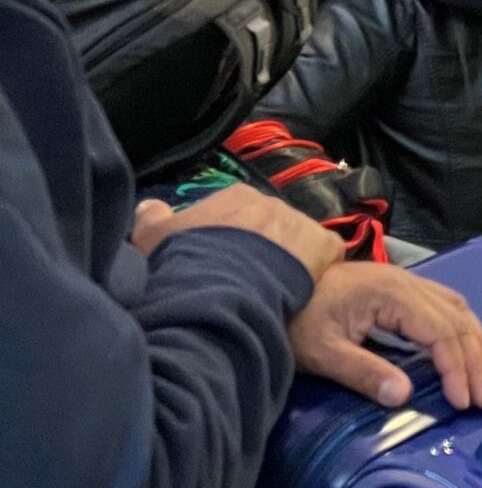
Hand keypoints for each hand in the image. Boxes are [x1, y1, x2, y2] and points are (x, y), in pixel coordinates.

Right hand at [132, 187, 343, 283]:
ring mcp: (300, 223)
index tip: (222, 262)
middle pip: (268, 227)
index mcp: (235, 196)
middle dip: (259, 250)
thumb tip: (150, 206)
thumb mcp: (152, 240)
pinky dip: (316, 271)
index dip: (229, 240)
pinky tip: (301, 291)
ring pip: (297, 242)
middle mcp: (271, 202)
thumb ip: (152, 219)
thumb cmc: (184, 263)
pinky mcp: (324, 246)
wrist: (219, 289)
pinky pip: (324, 256)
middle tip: (247, 279)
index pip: (236, 214)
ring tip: (273, 290)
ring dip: (288, 261)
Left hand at [290, 265, 481, 411]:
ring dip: (475, 344)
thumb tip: (404, 397)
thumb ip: (363, 373)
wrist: (271, 281)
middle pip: (456, 321)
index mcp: (391, 294)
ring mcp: (405, 282)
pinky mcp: (398, 288)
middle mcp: (406, 283)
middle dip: (475, 361)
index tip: (462, 402)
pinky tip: (468, 346)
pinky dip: (462, 329)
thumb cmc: (296, 319)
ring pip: (456, 310)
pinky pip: (444, 305)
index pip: (439, 332)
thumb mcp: (323, 352)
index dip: (456, 368)